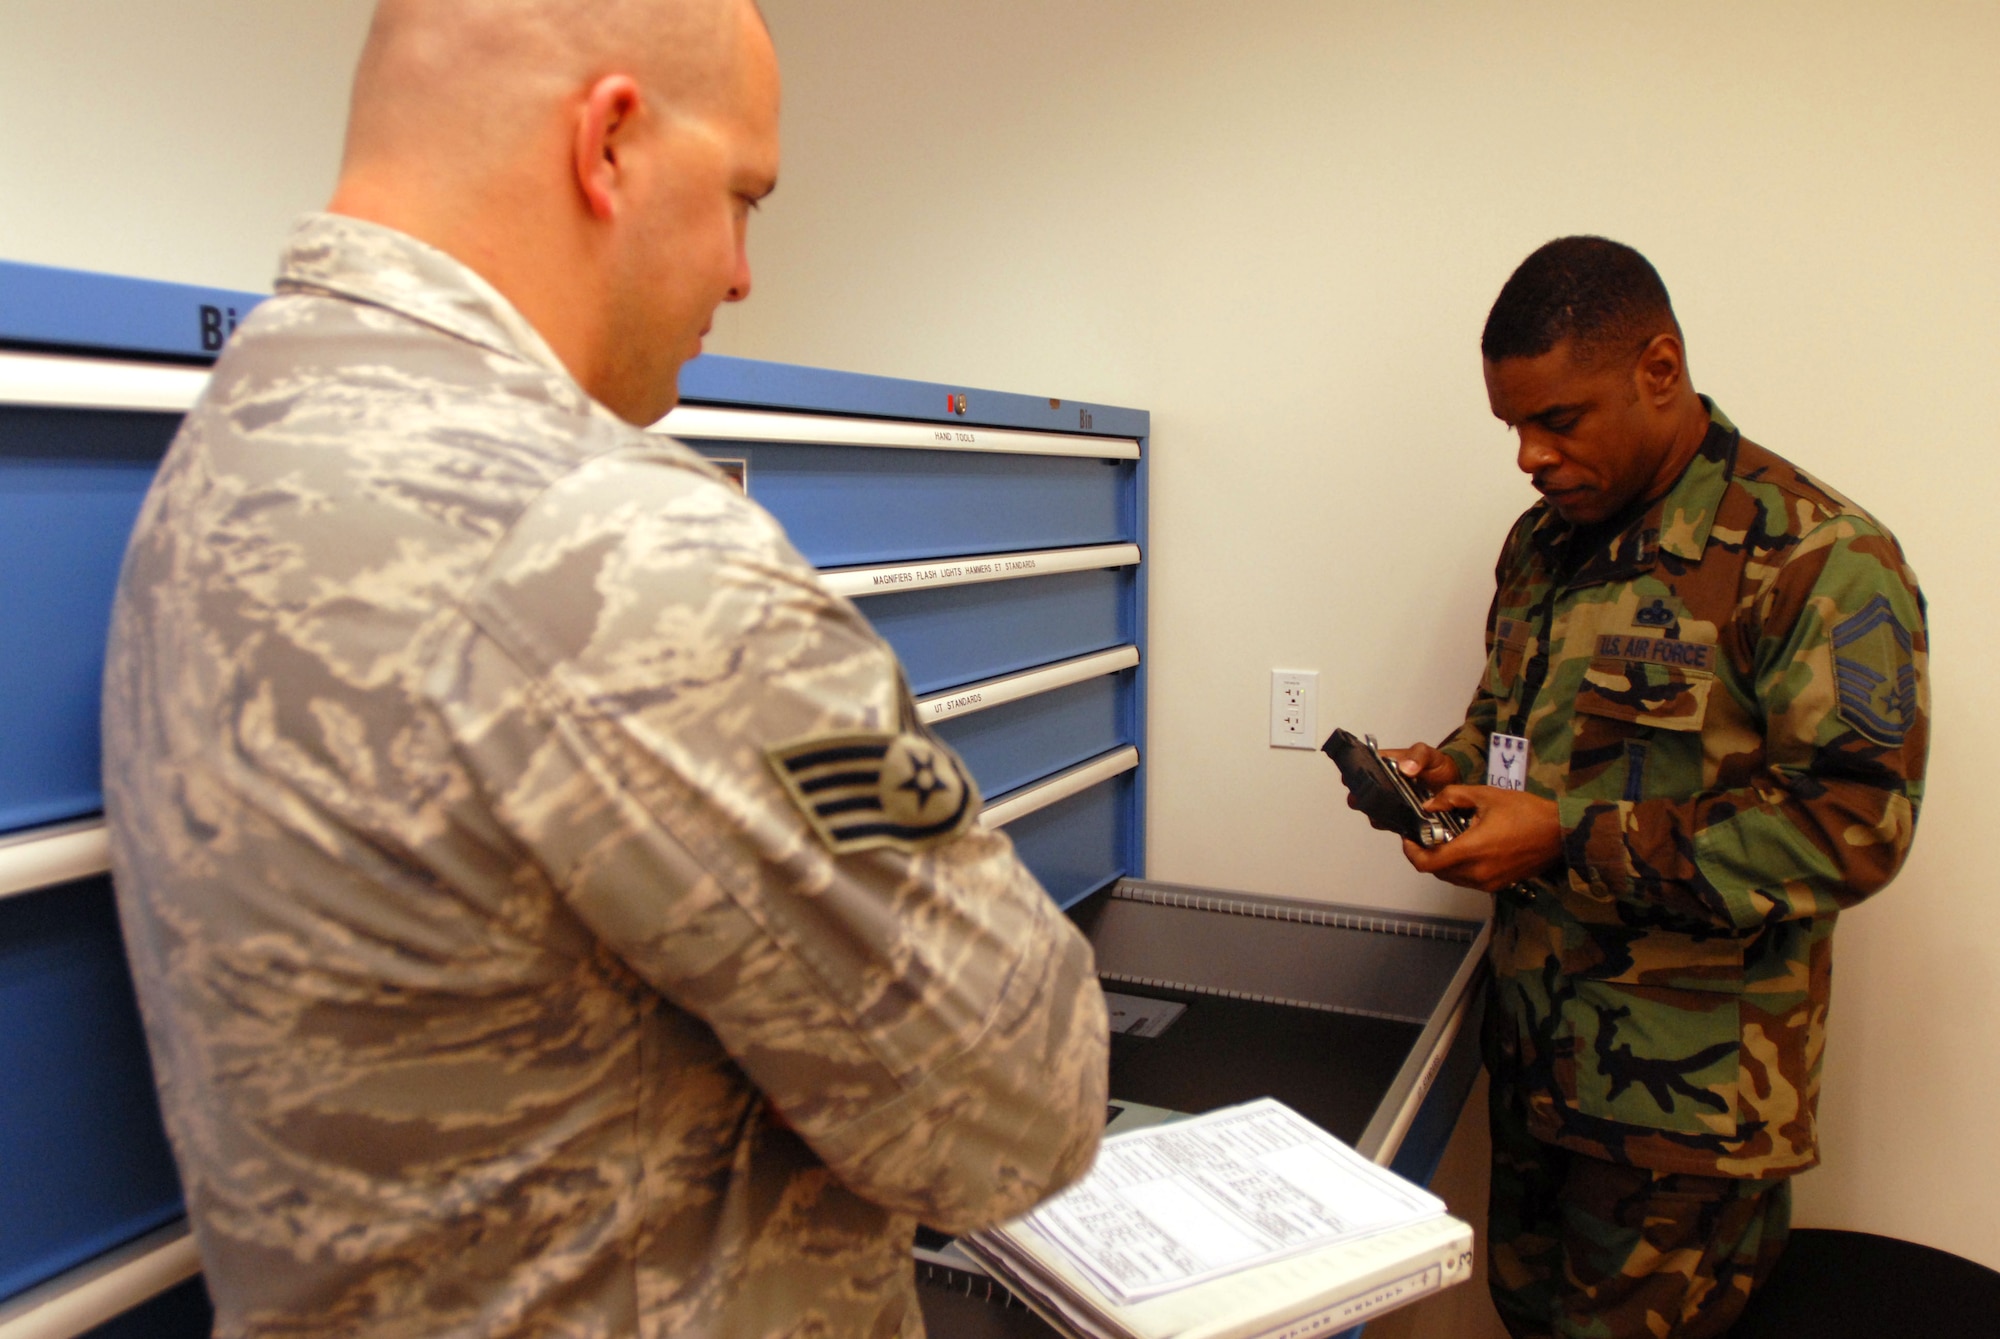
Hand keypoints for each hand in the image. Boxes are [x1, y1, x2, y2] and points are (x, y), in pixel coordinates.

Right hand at [1345, 743, 1461, 830]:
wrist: (1451, 783)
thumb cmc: (1436, 764)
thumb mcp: (1428, 754)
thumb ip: (1418, 757)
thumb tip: (1406, 768)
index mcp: (1383, 765)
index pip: (1359, 768)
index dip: (1352, 774)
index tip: (1350, 780)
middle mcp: (1382, 785)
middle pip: (1361, 793)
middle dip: (1360, 799)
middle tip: (1369, 800)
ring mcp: (1390, 802)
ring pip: (1373, 812)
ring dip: (1376, 814)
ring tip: (1388, 813)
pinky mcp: (1399, 817)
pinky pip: (1389, 823)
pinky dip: (1391, 824)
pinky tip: (1399, 822)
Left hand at [1401, 784, 1562, 893]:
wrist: (1561, 833)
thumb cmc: (1526, 812)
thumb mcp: (1486, 795)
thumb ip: (1451, 797)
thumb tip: (1428, 805)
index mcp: (1471, 850)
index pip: (1427, 863)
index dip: (1411, 852)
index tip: (1409, 838)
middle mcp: (1477, 872)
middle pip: (1437, 871)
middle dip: (1426, 854)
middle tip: (1426, 834)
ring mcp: (1488, 882)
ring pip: (1452, 877)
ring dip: (1443, 862)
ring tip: (1446, 838)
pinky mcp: (1499, 885)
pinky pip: (1468, 880)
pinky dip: (1460, 867)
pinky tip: (1466, 847)